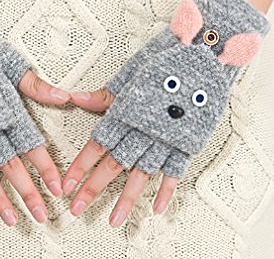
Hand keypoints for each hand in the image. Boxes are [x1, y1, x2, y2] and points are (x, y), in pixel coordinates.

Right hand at [0, 0, 70, 224]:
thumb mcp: (9, 62)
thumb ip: (35, 85)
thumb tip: (65, 98)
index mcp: (5, 109)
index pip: (30, 145)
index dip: (45, 167)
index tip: (57, 188)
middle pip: (10, 165)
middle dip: (27, 192)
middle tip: (41, 215)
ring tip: (11, 219)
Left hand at [64, 0, 269, 225]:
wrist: (206, 53)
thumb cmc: (166, 59)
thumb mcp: (132, 73)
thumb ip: (105, 95)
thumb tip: (75, 99)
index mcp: (128, 110)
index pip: (98, 143)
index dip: (81, 165)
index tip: (67, 183)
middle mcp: (145, 127)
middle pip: (115, 163)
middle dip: (94, 187)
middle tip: (78, 208)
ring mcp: (168, 137)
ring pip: (142, 173)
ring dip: (127, 198)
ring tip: (114, 220)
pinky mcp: (189, 141)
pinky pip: (176, 170)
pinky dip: (168, 190)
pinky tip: (158, 208)